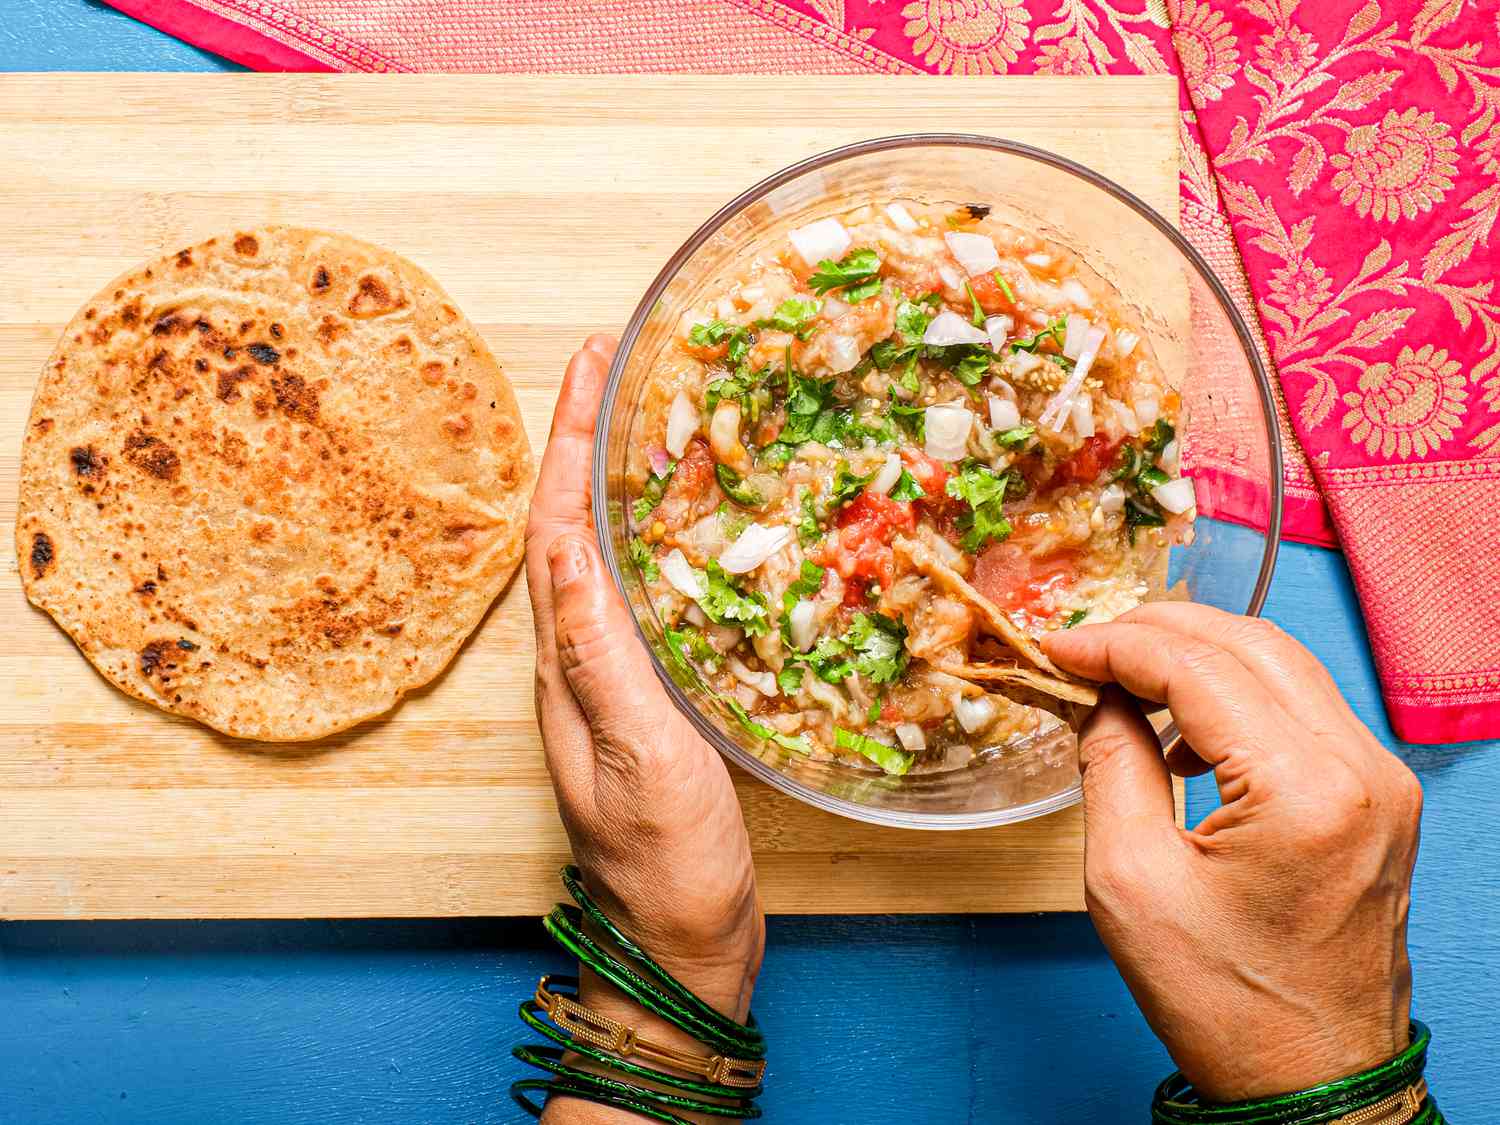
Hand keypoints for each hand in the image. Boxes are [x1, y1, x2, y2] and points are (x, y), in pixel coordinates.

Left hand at [525, 335, 763, 1043]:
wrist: (680, 953)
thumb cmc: (665, 867)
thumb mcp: (639, 755)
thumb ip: (601, 657)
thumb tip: (564, 548)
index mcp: (566, 669)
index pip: (553, 530)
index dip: (566, 440)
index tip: (588, 361)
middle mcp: (578, 665)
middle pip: (570, 530)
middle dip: (587, 441)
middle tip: (622, 368)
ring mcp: (614, 685)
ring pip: (607, 559)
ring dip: (620, 484)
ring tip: (659, 423)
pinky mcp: (651, 704)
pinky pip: (647, 600)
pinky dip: (662, 546)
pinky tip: (700, 534)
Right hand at [1043, 604, 1421, 1101]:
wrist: (1311, 1081)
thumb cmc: (1225, 1002)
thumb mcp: (1129, 880)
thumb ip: (1111, 763)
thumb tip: (1099, 697)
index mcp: (1304, 789)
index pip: (1198, 668)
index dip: (1115, 645)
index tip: (1057, 647)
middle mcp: (1362, 768)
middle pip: (1251, 644)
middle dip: (1158, 631)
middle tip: (1087, 647)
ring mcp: (1381, 780)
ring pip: (1282, 665)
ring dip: (1198, 657)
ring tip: (1124, 680)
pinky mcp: (1378, 797)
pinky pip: (1303, 709)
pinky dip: (1237, 695)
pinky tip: (1184, 732)